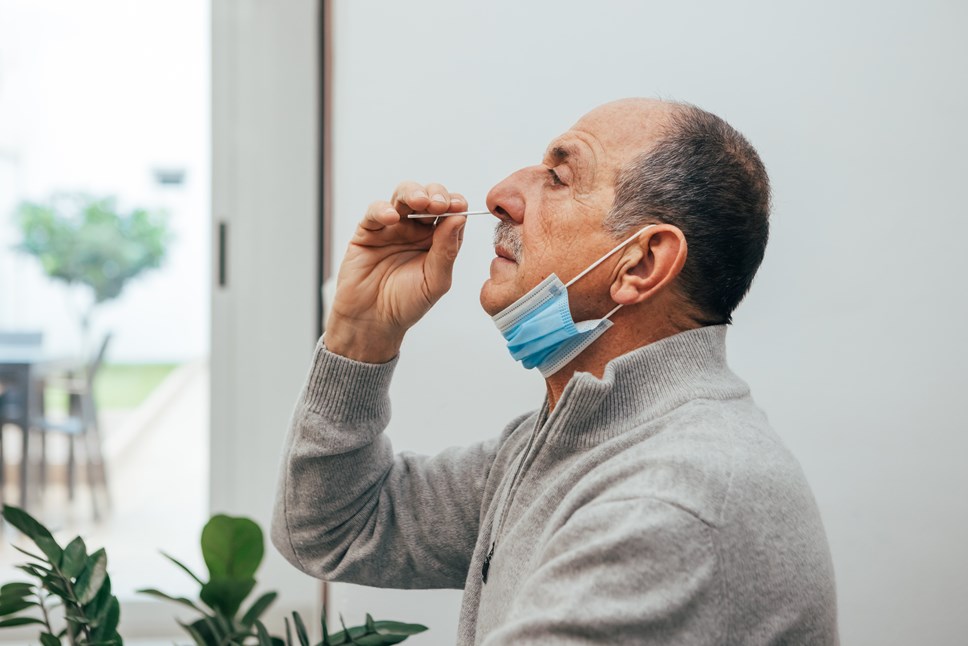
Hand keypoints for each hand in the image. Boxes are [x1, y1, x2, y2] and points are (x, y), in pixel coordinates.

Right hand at [324, 181, 468, 361]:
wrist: (373, 321)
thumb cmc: (406, 304)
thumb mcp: (435, 281)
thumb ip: (447, 250)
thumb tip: (458, 218)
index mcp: (437, 239)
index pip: (451, 212)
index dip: (455, 204)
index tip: (458, 206)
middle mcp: (416, 229)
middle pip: (429, 197)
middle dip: (436, 195)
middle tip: (440, 204)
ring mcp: (392, 227)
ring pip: (403, 196)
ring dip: (413, 193)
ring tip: (420, 202)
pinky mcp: (368, 231)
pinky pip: (375, 212)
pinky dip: (382, 209)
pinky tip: (392, 217)